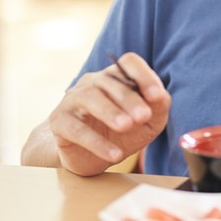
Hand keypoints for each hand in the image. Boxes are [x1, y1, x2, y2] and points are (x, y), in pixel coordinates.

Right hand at [47, 52, 169, 175]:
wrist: (90, 159)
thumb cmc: (122, 135)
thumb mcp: (148, 123)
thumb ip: (158, 107)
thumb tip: (161, 96)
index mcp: (116, 77)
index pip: (129, 62)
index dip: (143, 75)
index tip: (156, 96)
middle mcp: (93, 82)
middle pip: (110, 80)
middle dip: (129, 99)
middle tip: (143, 117)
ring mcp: (73, 99)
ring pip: (89, 97)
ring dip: (110, 112)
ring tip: (126, 127)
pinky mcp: (59, 121)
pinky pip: (75, 128)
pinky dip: (96, 142)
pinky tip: (114, 154)